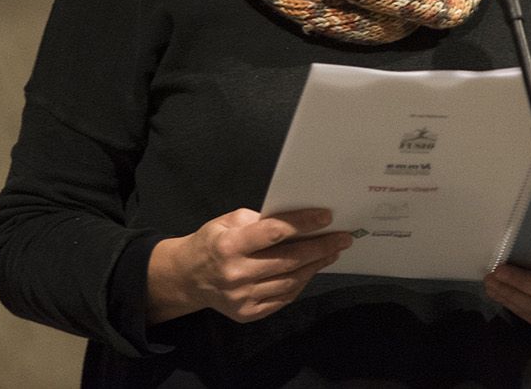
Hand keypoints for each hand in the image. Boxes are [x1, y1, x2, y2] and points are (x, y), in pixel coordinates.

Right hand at [147, 207, 352, 324]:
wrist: (187, 278)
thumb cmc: (211, 242)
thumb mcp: (227, 221)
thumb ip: (259, 219)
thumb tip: (295, 220)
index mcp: (229, 245)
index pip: (274, 232)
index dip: (303, 224)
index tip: (326, 216)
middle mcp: (236, 274)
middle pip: (288, 260)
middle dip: (320, 247)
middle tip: (343, 237)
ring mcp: (243, 298)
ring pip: (290, 281)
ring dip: (315, 266)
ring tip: (332, 252)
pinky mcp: (248, 313)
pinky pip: (283, 297)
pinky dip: (301, 283)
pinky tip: (311, 269)